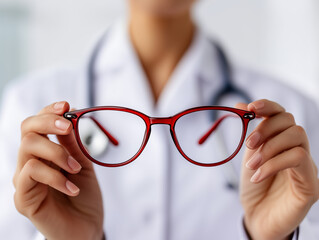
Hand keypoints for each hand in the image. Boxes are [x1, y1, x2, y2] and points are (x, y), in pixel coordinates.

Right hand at [13, 102, 103, 239]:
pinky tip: (73, 187)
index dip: (48, 111)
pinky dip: (55, 176)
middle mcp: (31, 163)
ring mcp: (25, 180)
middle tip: (69, 127)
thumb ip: (73, 144)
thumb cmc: (84, 197)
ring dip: (57, 153)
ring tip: (76, 169)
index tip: (66, 106)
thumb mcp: (83, 165)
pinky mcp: (24, 198)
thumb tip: (69, 117)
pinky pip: (30, 173)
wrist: (86, 228)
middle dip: (49, 122)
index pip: (37, 124)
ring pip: (28, 148)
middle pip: (27, 129)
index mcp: (45, 153)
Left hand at [238, 99, 318, 239]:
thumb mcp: (249, 155)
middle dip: (265, 129)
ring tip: (251, 165)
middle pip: (290, 121)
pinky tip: (258, 176)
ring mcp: (306, 165)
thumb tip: (240, 104)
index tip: (250, 107)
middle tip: (249, 145)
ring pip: (297, 136)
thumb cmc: (255, 186)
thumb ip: (249, 132)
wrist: (258, 216)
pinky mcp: (311, 182)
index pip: (281, 114)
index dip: (268, 106)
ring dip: (268, 148)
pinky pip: (298, 158)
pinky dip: (273, 164)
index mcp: (281, 140)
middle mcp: (297, 149)